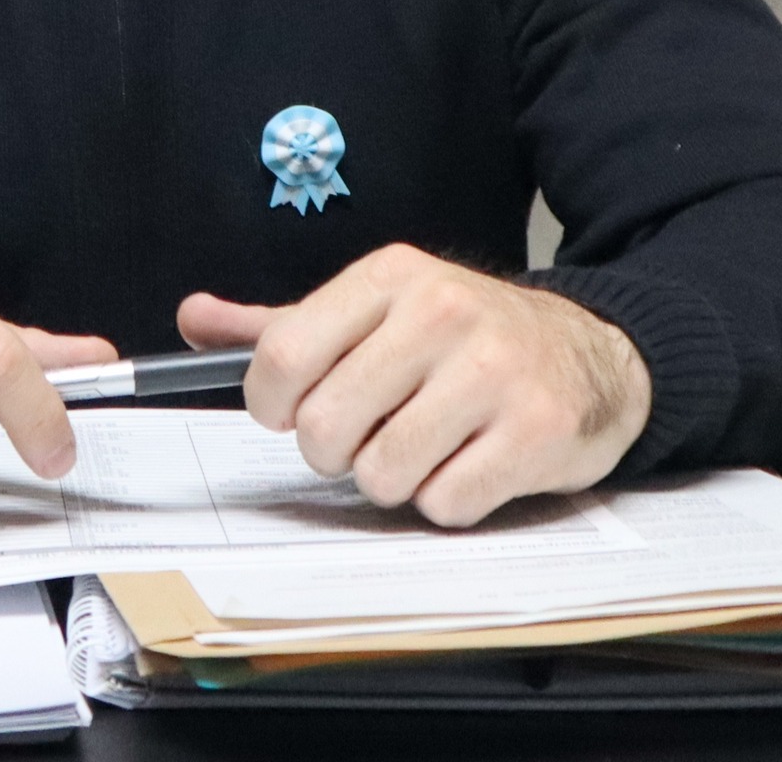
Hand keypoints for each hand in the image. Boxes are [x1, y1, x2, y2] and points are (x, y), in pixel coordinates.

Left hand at [178, 244, 650, 526]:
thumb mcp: (373, 311)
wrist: (587, 351)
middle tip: (368, 433)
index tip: (290, 411)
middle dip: (335, 450)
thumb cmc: (461, 339)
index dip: (271, 404)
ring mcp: (492, 371)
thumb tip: (194, 318)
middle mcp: (440, 313)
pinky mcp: (536, 431)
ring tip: (423, 445)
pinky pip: (446, 504)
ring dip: (392, 479)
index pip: (283, 355)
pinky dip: (448, 501)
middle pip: (326, 426)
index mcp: (389, 276)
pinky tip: (469, 462)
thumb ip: (282, 323)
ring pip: (382, 473)